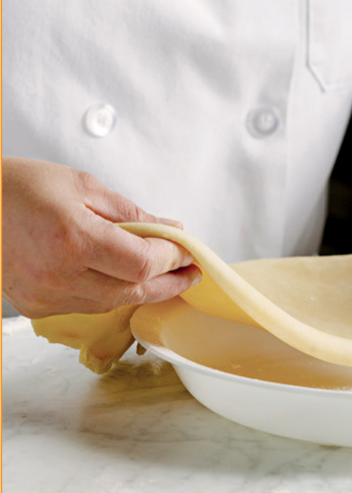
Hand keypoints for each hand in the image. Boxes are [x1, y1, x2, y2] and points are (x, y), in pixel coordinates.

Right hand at [1, 157, 199, 316]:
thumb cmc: (19, 188)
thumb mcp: (83, 187)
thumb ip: (131, 214)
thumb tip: (170, 230)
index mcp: (72, 239)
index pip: (142, 263)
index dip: (172, 259)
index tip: (188, 251)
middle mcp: (57, 275)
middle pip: (132, 291)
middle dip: (168, 282)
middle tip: (190, 272)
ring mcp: (43, 295)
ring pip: (111, 303)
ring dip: (141, 290)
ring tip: (164, 275)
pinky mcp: (33, 306)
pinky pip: (85, 306)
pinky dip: (109, 294)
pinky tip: (121, 279)